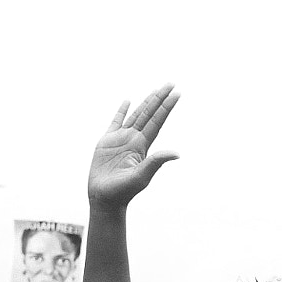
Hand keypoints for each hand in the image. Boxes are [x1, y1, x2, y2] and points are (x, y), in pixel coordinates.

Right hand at [87, 85, 179, 209]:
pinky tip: (127, 101)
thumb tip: (177, 154)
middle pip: (149, 114)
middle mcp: (134, 140)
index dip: (167, 107)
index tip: (177, 93)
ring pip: (136, 115)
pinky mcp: (106, 142)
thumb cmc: (123, 192)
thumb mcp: (141, 176)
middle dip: (160, 99)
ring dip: (146, 102)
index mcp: (142, 146)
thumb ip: (156, 162)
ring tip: (156, 90)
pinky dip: (121, 111)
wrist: (104, 199)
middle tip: (171, 83)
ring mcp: (121, 139)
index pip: (157, 121)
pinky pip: (115, 122)